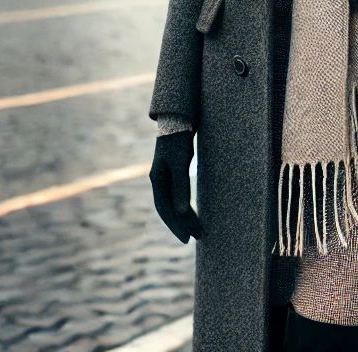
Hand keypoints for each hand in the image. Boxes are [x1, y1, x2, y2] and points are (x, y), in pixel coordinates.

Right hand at [149, 129, 202, 243]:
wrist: (179, 119)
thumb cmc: (178, 140)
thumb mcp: (179, 162)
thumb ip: (180, 186)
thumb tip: (181, 211)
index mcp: (157, 179)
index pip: (165, 208)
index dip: (175, 224)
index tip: (186, 238)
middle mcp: (160, 180)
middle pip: (171, 208)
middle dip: (183, 224)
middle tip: (197, 237)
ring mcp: (167, 176)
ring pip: (176, 202)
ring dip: (187, 216)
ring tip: (200, 230)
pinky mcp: (176, 172)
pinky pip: (180, 194)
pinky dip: (188, 204)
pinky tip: (194, 213)